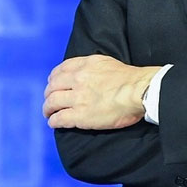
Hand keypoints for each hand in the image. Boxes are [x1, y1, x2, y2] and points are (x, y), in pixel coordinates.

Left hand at [43, 55, 160, 129]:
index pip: (60, 70)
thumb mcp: (107, 62)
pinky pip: (59, 118)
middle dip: (48, 94)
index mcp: (85, 65)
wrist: (139, 91)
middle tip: (49, 101)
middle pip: (53, 86)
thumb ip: (92, 66)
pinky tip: (54, 123)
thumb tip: (86, 72)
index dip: (53, 78)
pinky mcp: (80, 115)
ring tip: (49, 114)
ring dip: (47, 108)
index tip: (53, 84)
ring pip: (52, 102)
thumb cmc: (130, 79)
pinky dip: (53, 121)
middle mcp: (78, 79)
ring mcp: (77, 98)